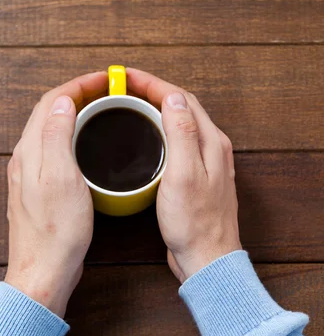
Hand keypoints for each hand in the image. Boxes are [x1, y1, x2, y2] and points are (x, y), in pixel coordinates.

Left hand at [5, 71, 107, 316]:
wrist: (44, 270)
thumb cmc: (56, 230)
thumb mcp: (61, 177)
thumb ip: (58, 136)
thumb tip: (63, 102)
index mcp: (31, 150)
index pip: (52, 102)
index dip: (79, 84)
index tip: (105, 79)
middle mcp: (27, 158)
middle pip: (50, 112)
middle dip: (78, 93)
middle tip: (107, 90)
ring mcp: (32, 173)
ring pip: (52, 129)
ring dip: (75, 112)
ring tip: (101, 108)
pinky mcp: (41, 188)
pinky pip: (55, 148)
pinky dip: (72, 134)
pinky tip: (88, 143)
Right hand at [127, 68, 240, 282]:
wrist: (207, 258)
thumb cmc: (195, 223)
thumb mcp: (184, 175)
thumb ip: (181, 133)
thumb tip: (172, 97)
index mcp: (210, 142)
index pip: (180, 99)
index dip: (152, 83)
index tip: (125, 77)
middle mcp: (212, 147)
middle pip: (181, 106)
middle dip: (153, 90)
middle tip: (124, 86)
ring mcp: (205, 161)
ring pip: (180, 122)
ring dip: (157, 107)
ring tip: (131, 103)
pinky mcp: (196, 176)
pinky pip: (178, 141)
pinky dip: (160, 129)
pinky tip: (146, 136)